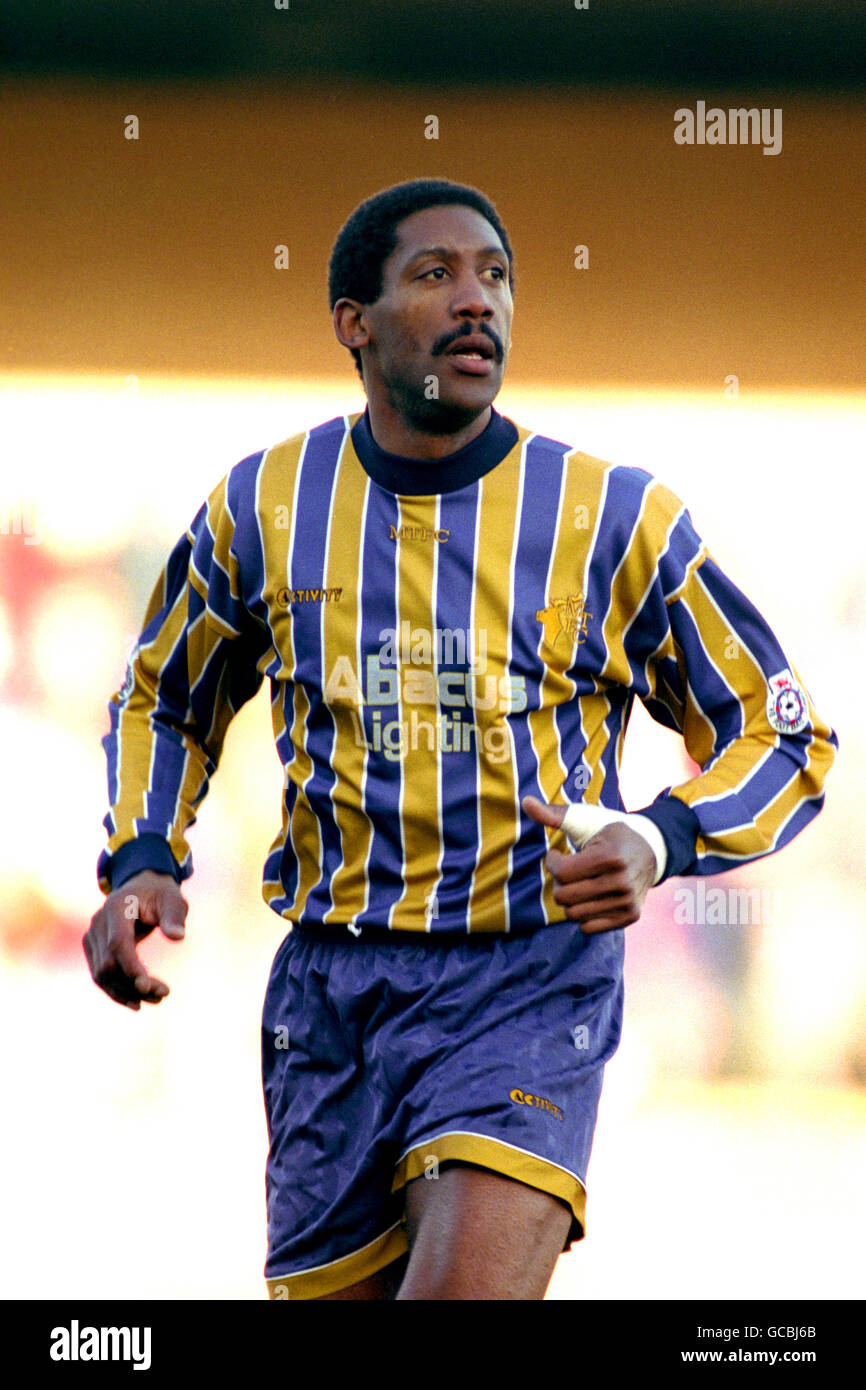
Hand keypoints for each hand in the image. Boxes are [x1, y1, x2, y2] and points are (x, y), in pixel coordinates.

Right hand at [82, 870, 187, 1009]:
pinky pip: (100, 974)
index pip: (118, 943)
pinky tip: (136, 1002)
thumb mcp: (173, 900)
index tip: (149, 986)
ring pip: (101, 974)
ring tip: (156, 999)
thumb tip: (177, 936)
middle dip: (133, 984)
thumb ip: (174, 917)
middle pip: (108, 963)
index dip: (130, 966)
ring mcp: (92, 935)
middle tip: (163, 994)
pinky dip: (116, 990)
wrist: (141, 887)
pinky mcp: (93, 947)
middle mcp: (99, 922)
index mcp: (117, 907)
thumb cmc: (160, 894)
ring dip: (126, 992)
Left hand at [522, 796, 655, 933]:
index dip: (553, 863)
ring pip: (574, 915)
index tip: (558, 854)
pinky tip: (590, 896)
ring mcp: (628, 902)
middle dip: (559, 883)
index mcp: (610, 856)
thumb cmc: (610, 832)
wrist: (651, 850)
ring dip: (570, 899)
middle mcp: (622, 882)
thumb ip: (554, 814)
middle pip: (564, 897)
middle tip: (568, 871)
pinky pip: (588, 928)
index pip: (562, 873)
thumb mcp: (584, 819)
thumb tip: (525, 802)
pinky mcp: (630, 916)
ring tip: (579, 883)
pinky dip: (583, 914)